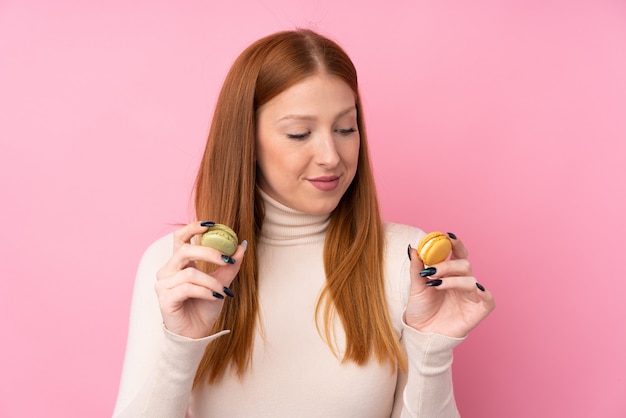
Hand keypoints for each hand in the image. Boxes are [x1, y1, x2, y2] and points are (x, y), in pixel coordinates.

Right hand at [155, 221, 246, 338]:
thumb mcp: (221, 283)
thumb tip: (242, 245)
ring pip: (190, 273)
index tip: (211, 224)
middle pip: (185, 251)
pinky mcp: (165, 298)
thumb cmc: (205, 307)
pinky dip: (205, 291)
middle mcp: (168, 270)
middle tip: (228, 259)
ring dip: (211, 281)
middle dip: (209, 253)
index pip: (180, 237)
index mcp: (180, 263)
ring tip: (223, 291)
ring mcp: (164, 284)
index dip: (193, 227)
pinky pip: (187, 288)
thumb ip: (230, 265)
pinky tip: (215, 297)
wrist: (196, 333)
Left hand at [405, 235, 494, 337]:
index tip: (446, 236)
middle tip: (432, 271)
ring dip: (453, 280)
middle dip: (448, 265)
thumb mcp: (416, 287)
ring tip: (436, 285)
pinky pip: (488, 299)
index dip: (455, 243)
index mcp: (450, 273)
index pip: (457, 253)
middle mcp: (462, 282)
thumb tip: (413, 248)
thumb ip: (416, 268)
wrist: (420, 333)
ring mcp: (471, 296)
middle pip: (464, 264)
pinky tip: (476, 288)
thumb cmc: (420, 310)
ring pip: (471, 279)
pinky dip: (484, 292)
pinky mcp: (478, 311)